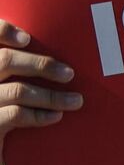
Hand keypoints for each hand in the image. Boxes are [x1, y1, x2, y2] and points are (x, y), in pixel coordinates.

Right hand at [0, 20, 82, 164]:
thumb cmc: (4, 133)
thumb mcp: (5, 99)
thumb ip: (14, 79)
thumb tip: (54, 65)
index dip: (0, 31)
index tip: (28, 39)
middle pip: (1, 61)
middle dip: (39, 64)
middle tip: (69, 74)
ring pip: (14, 90)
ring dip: (50, 94)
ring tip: (75, 102)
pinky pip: (12, 116)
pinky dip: (38, 115)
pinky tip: (55, 119)